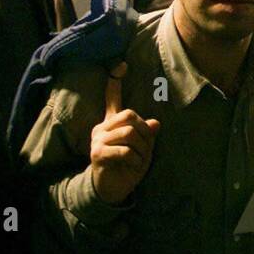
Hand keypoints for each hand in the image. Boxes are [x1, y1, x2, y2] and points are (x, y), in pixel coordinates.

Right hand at [88, 62, 159, 204]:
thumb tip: (156, 123)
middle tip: (146, 148)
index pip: (112, 99)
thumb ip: (147, 135)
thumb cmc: (127, 166)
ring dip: (141, 149)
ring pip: (129, 132)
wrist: (112, 189)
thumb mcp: (143, 149)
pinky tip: (132, 166)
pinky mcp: (98, 153)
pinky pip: (125, 150)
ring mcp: (98, 140)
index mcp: (112, 123)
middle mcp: (102, 128)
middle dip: (144, 132)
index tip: (121, 64)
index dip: (115, 83)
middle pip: (130, 115)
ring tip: (138, 160)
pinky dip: (135, 159)